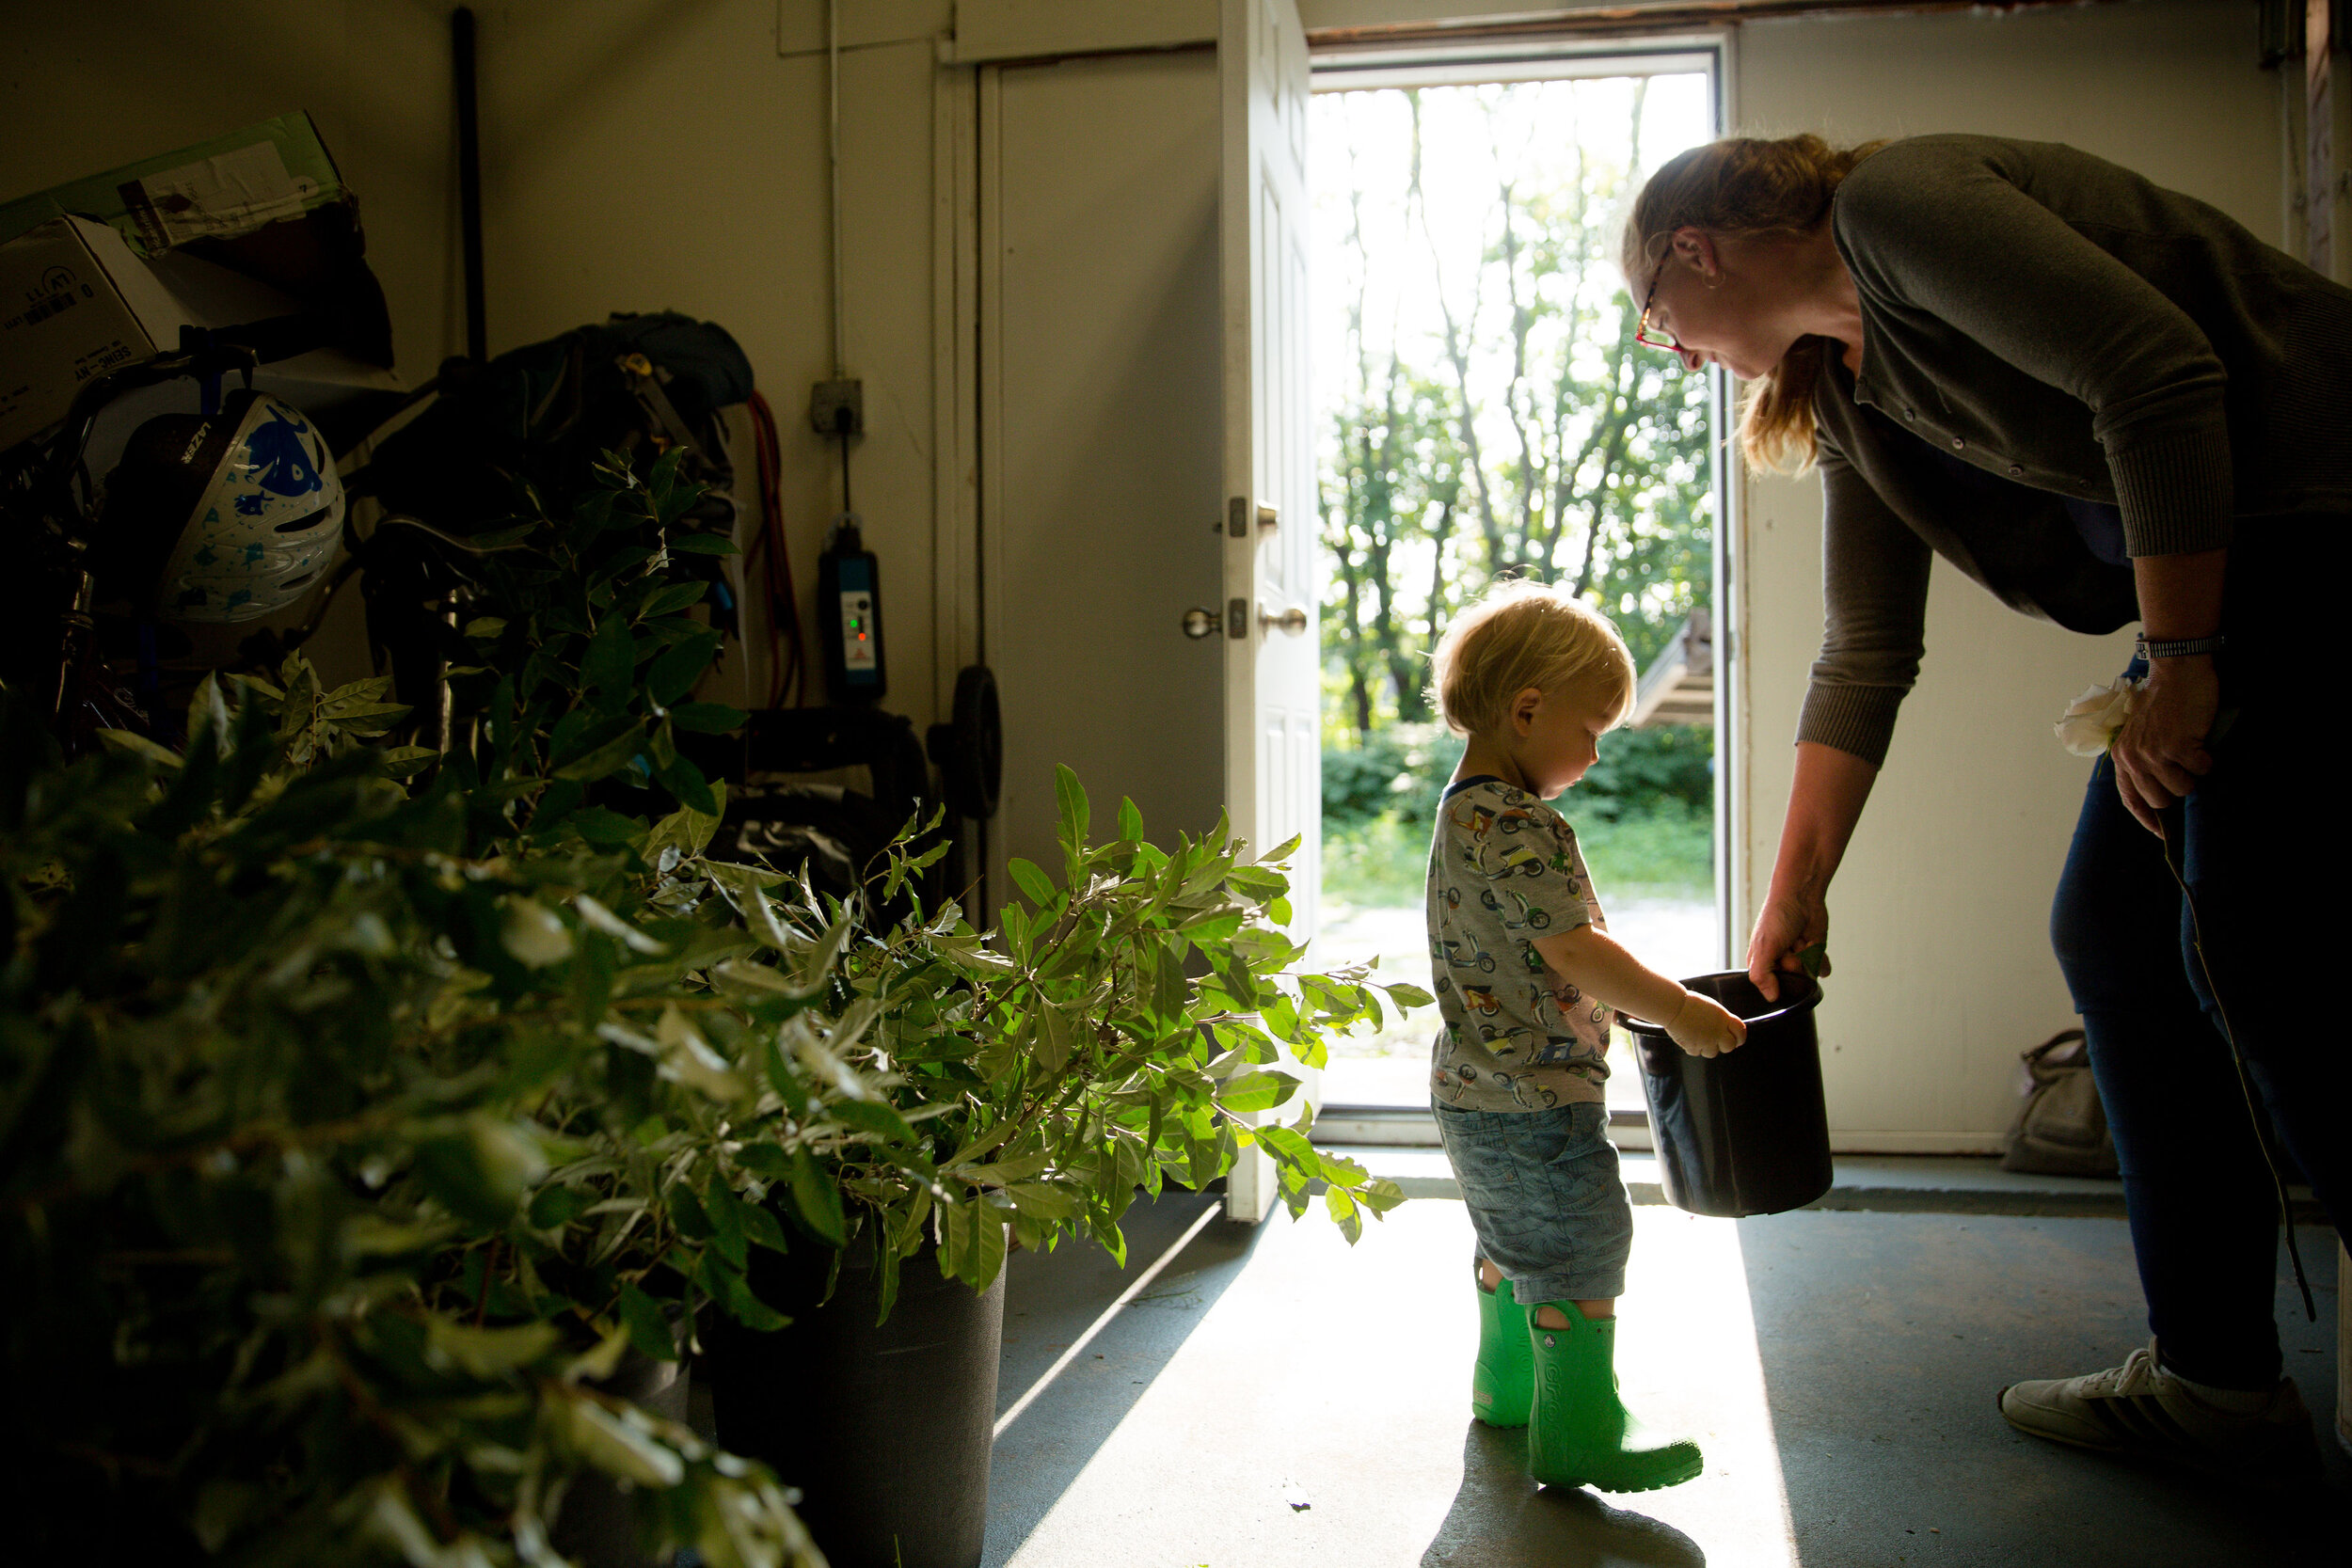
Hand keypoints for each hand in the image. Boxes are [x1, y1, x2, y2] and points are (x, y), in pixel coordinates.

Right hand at [1666, 991, 1746, 1057]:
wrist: (1673, 1007)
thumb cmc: (1690, 1004)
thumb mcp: (1712, 1009)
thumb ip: (1722, 1021)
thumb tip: (1726, 1032)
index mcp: (1724, 1019)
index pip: (1740, 1031)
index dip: (1740, 1037)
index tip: (1738, 1039)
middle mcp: (1718, 1032)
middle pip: (1729, 1046)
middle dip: (1724, 1045)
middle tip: (1717, 1040)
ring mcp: (1706, 1041)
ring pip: (1713, 1052)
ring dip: (1707, 1047)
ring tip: (1698, 1036)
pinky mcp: (1694, 1047)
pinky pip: (1697, 1052)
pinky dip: (1694, 1047)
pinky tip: (1689, 1037)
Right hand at [1746, 883, 1826, 1002]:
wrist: (1801, 896)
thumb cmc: (1777, 915)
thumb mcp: (1764, 947)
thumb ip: (1761, 975)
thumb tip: (1771, 998)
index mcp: (1762, 964)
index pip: (1770, 988)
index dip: (1779, 978)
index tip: (1779, 960)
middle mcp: (1779, 964)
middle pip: (1793, 983)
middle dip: (1795, 964)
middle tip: (1791, 944)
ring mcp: (1798, 961)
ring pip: (1808, 977)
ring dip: (1808, 957)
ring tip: (1801, 939)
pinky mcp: (1814, 955)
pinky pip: (1821, 971)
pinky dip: (1821, 960)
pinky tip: (1813, 943)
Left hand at [2110, 656, 2218, 834]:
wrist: (2177, 672)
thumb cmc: (2165, 704)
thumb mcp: (2142, 734)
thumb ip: (2144, 760)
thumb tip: (2162, 795)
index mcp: (2122, 757)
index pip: (2131, 800)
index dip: (2147, 819)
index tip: (2163, 833)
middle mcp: (2133, 758)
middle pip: (2160, 800)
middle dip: (2178, 789)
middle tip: (2185, 767)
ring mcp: (2153, 753)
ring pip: (2181, 788)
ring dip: (2193, 773)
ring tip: (2191, 750)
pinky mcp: (2176, 746)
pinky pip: (2200, 769)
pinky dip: (2206, 758)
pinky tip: (2200, 741)